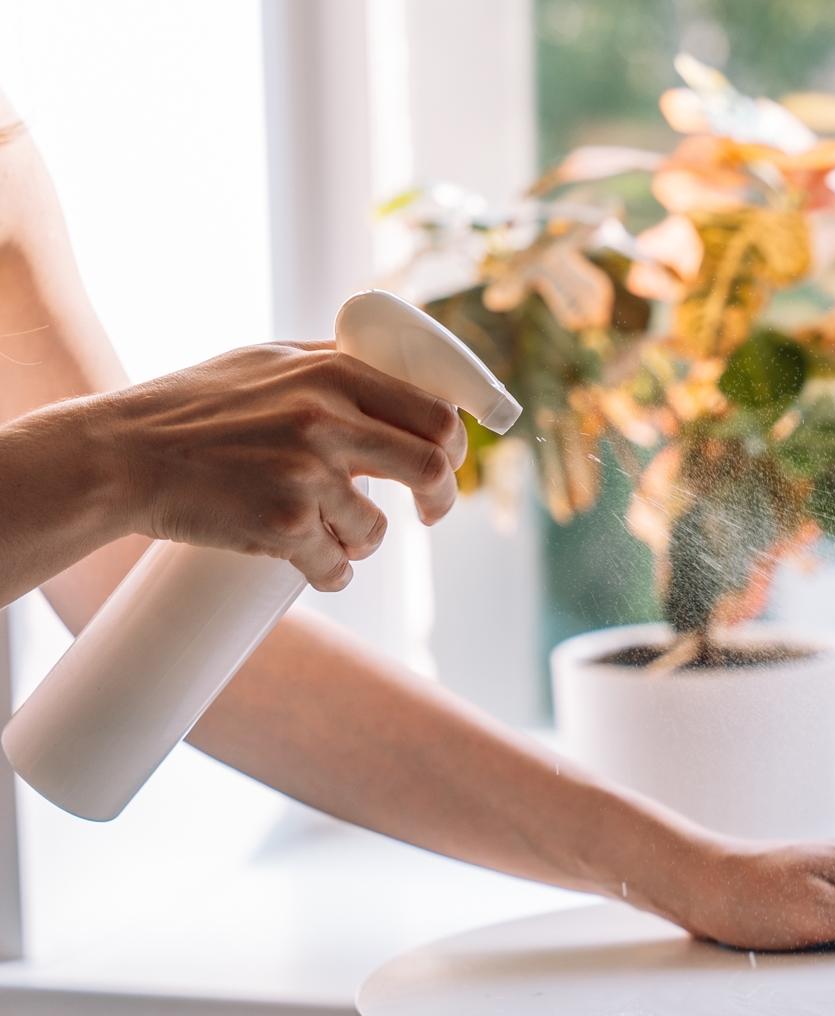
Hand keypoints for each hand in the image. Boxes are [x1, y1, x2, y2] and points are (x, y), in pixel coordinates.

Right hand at [93, 341, 467, 589]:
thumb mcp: (268, 362)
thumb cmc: (192, 407)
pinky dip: (330, 573)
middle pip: (432, 468)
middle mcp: (328, 418)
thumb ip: (332, 365)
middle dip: (440, 500)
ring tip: (328, 533)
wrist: (120, 455)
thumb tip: (397, 373)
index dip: (453, 446)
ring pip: (377, 528)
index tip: (446, 464)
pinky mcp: (283, 524)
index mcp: (334, 373)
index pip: (435, 412)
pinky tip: (312, 565)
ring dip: (361, 541)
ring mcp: (307, 473)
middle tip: (428, 514)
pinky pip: (335, 566)